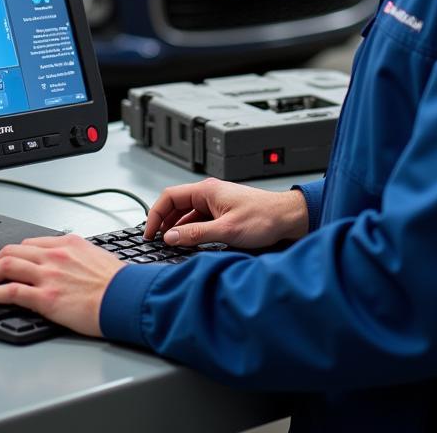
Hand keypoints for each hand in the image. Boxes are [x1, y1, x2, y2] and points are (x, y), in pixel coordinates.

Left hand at [0, 234, 126, 336]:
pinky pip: (9, 291)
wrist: (128, 298)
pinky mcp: (45, 297)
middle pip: (12, 251)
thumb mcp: (97, 258)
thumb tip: (71, 266)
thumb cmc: (119, 284)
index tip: (5, 261)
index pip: (31, 243)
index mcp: (68, 244)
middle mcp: (55, 255)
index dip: (14, 253)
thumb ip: (78, 259)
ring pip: (5, 266)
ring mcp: (48, 275)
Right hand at [144, 177, 308, 249]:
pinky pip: (200, 220)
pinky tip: (190, 244)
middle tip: (156, 241)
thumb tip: (170, 237)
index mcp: (207, 191)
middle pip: (176, 205)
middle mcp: (210, 194)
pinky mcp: (224, 213)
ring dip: (178, 228)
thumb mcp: (226, 230)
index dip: (156, 214)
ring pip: (188, 214)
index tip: (149, 232)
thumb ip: (196, 234)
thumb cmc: (264, 218)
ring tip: (170, 244)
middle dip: (164, 222)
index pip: (170, 196)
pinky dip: (191, 231)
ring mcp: (217, 203)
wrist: (288, 218)